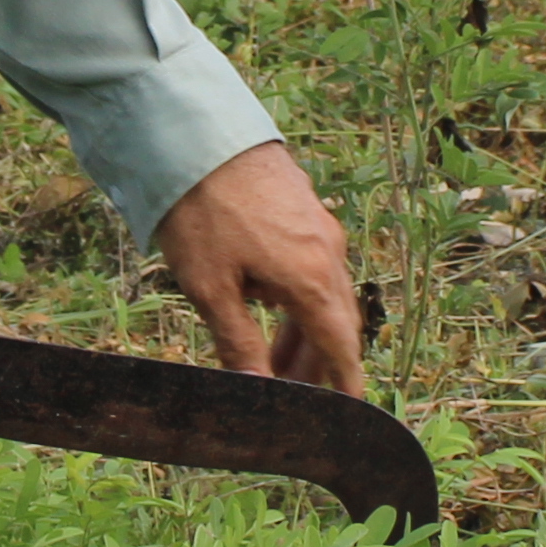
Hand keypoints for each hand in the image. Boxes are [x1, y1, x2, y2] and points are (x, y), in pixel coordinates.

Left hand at [154, 141, 366, 399]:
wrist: (197, 133)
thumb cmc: (201, 212)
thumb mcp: (211, 288)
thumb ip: (239, 343)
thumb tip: (259, 391)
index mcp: (312, 278)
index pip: (342, 346)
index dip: (345, 384)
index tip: (348, 413)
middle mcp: (328, 253)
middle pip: (336, 322)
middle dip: (318, 364)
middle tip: (292, 397)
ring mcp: (318, 226)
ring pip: (324, 294)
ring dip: (304, 332)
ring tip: (275, 360)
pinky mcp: (303, 208)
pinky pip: (314, 265)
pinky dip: (298, 298)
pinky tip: (267, 303)